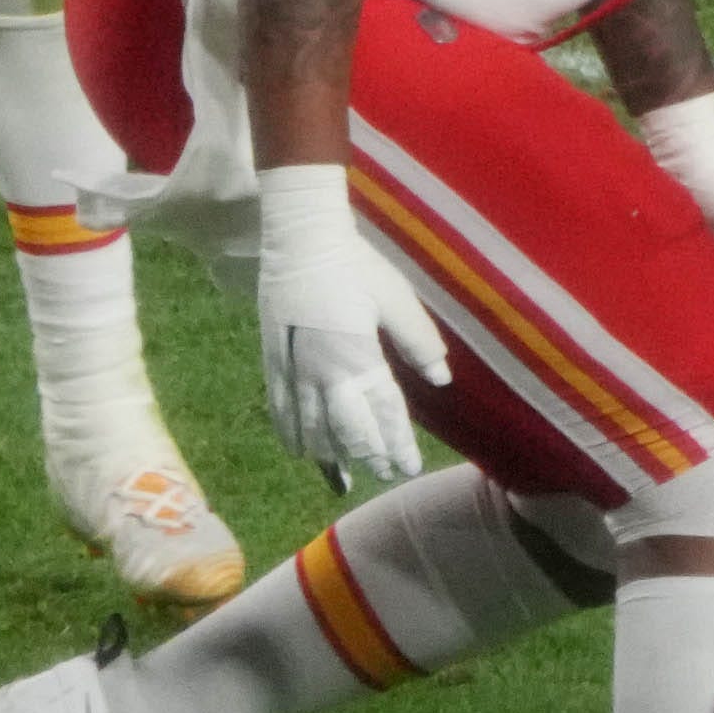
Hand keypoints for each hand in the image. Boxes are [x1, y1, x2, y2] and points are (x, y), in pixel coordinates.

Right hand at [252, 162, 446, 486]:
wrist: (300, 238)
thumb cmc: (355, 265)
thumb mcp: (395, 298)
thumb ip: (418, 341)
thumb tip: (441, 377)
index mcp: (358, 358)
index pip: (383, 415)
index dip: (397, 445)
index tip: (408, 467)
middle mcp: (323, 372)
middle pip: (347, 431)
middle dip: (368, 456)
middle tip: (386, 472)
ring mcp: (294, 369)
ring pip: (312, 428)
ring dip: (332, 455)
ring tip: (348, 473)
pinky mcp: (272, 360)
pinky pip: (279, 409)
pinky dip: (291, 434)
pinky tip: (300, 451)